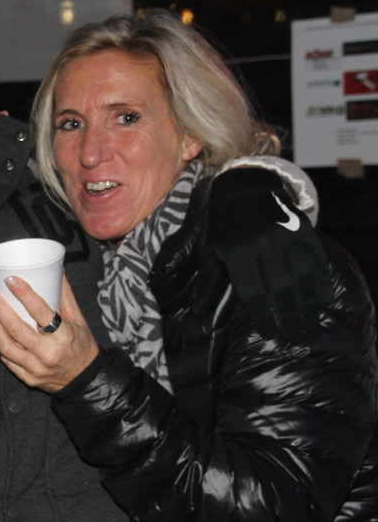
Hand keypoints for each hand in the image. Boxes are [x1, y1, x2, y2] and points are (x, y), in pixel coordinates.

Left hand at [0, 275, 98, 392]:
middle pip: (16, 328)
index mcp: (63, 336)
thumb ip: (65, 295)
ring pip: (6, 346)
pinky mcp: (28, 377)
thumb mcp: (79, 320)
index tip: (10, 280)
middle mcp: (48, 353)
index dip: (24, 294)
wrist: (86, 379)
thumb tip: (56, 270)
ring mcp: (36, 368)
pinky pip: (8, 360)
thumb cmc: (82, 346)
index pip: (40, 312)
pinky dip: (0, 343)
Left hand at [194, 168, 332, 341]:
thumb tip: (199, 312)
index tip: (269, 332)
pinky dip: (321, 281)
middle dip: (287, 316)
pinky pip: (316, 260)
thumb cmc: (222, 225)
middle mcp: (262, 244)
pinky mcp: (302, 229)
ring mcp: (285, 235)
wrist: (244, 186)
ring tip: (307, 323)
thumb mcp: (210, 250)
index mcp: (236, 252)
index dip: (262, 315)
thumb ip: (207, 282)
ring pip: (301, 277)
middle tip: (293, 335)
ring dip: (307, 304)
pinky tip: (322, 300)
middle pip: (279, 289)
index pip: (252, 292)